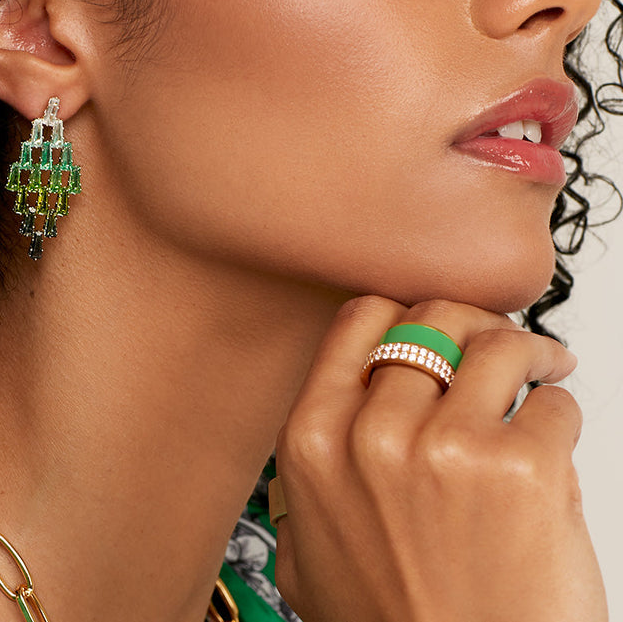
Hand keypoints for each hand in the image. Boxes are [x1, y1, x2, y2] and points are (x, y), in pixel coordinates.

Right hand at [274, 296, 607, 621]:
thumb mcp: (310, 556)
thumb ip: (316, 479)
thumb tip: (339, 419)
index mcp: (314, 441)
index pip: (361, 320)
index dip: (404, 314)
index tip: (432, 328)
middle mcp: (374, 435)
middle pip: (434, 319)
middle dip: (471, 324)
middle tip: (496, 343)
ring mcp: (448, 448)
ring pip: (497, 343)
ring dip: (528, 352)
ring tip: (544, 369)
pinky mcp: (523, 470)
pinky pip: (554, 402)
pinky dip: (561, 410)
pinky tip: (555, 434)